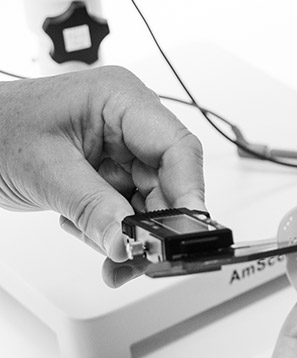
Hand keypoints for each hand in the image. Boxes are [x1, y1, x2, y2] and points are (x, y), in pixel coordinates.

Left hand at [0, 68, 204, 286]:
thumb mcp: (46, 171)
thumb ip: (93, 208)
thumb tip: (128, 241)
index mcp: (120, 100)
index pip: (177, 147)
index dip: (189, 190)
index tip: (189, 228)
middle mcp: (129, 122)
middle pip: (168, 182)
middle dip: (153, 224)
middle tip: (140, 255)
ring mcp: (121, 148)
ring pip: (151, 202)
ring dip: (131, 235)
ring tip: (111, 257)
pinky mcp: (111, 170)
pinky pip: (129, 208)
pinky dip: (115, 231)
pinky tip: (92, 234)